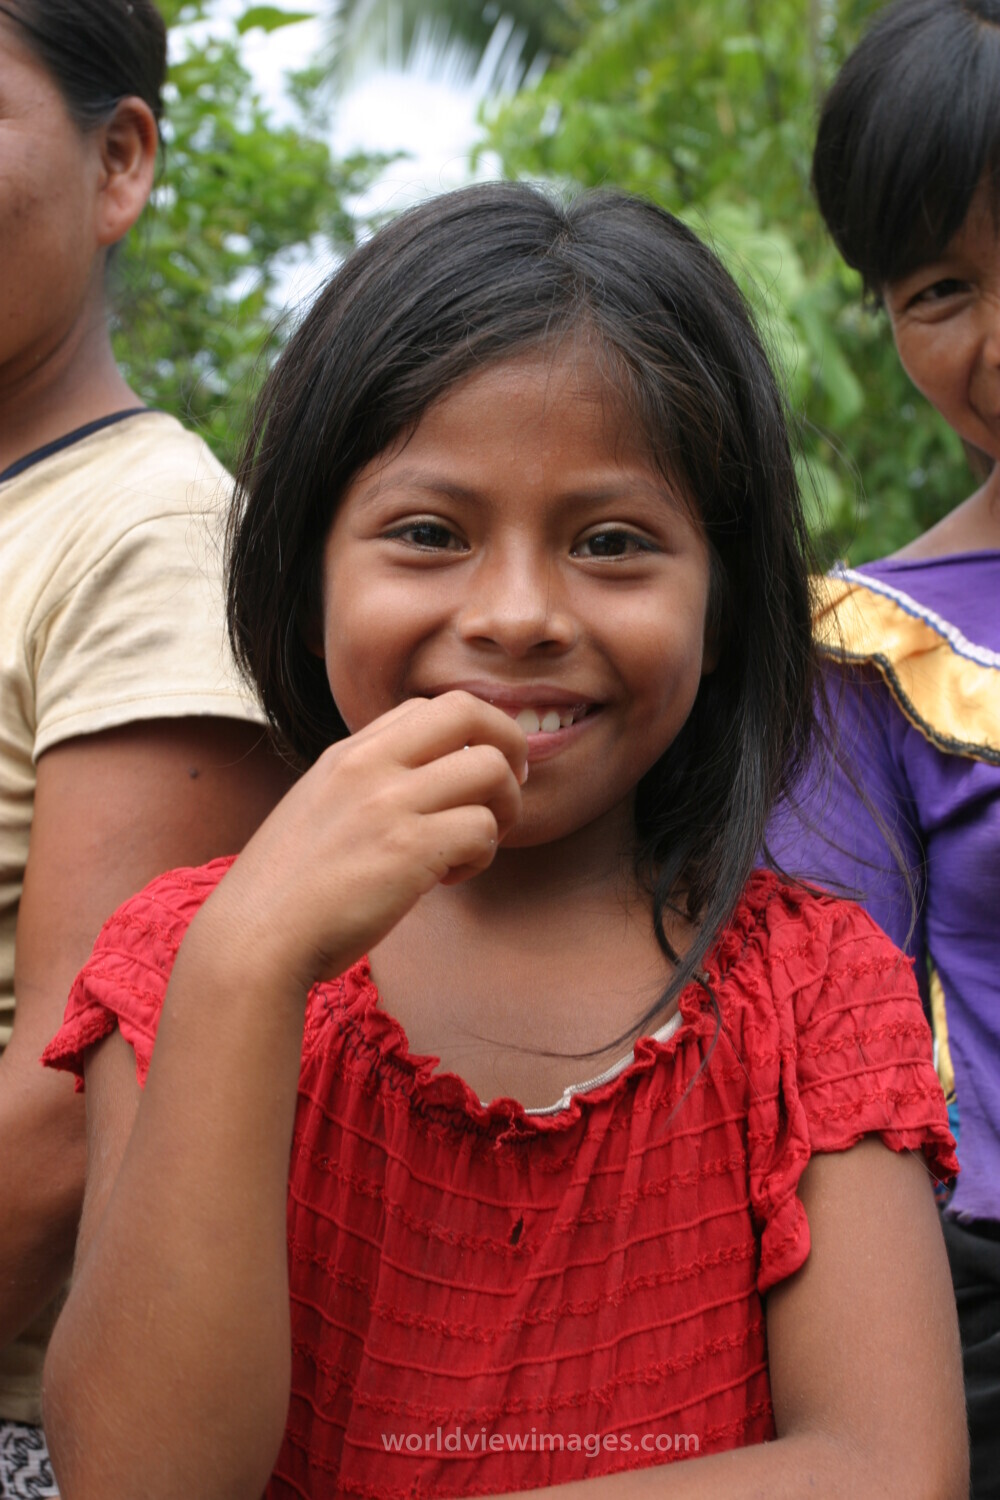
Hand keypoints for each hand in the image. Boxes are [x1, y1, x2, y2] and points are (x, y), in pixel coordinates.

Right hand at [189, 692, 526, 993]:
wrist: (254, 941)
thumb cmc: (287, 894)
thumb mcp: (317, 811)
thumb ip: (364, 788)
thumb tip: (424, 787)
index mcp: (347, 755)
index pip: (429, 706)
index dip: (469, 735)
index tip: (474, 776)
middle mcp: (369, 765)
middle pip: (469, 710)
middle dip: (509, 745)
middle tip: (508, 792)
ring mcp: (389, 803)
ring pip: (491, 769)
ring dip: (503, 810)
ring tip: (472, 847)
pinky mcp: (410, 849)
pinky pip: (483, 828)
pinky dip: (481, 855)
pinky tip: (447, 879)